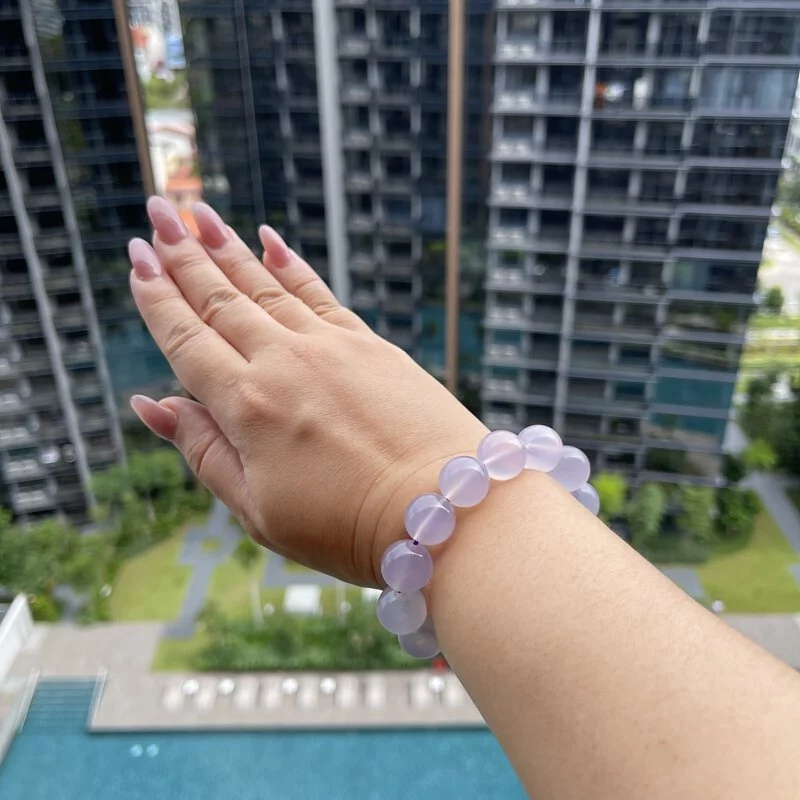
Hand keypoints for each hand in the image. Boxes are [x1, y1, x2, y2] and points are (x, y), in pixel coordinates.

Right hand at [128, 197, 486, 585]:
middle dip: (184, 254)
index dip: (158, 297)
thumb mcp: (258, 510)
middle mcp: (284, 364)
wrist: (446, 510)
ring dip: (230, 250)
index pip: (187, 340)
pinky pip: (320, 294)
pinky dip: (292, 265)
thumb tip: (149, 405)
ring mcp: (331, 348)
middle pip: (222, 301)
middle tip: (158, 211)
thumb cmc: (348, 526)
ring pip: (266, 288)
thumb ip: (203, 451)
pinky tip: (271, 241)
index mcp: (247, 408)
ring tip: (201, 215)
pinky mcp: (371, 345)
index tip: (136, 257)